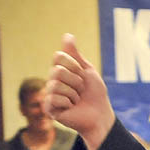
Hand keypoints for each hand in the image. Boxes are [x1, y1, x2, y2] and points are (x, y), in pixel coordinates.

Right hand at [45, 33, 115, 149]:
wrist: (100, 115)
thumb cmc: (95, 94)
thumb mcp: (87, 70)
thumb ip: (75, 55)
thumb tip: (67, 35)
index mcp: (61, 71)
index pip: (58, 56)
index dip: (74, 65)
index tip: (82, 74)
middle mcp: (53, 81)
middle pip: (57, 70)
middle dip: (75, 80)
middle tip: (81, 90)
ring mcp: (50, 95)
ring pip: (55, 84)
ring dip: (73, 93)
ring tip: (77, 100)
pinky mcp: (49, 108)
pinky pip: (53, 98)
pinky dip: (67, 102)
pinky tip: (71, 108)